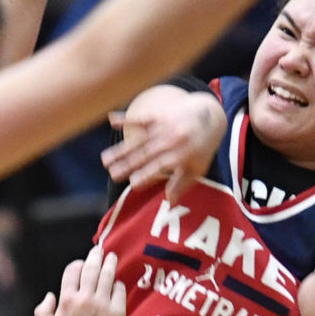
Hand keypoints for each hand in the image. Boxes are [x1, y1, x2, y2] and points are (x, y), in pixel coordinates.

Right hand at [35, 244, 125, 315]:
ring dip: (109, 264)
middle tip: (100, 250)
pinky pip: (119, 291)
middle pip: (91, 268)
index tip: (81, 263)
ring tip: (112, 257)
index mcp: (66, 300)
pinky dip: (118, 284)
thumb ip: (42, 311)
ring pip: (107, 276)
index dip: (77, 264)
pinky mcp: (117, 313)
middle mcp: (85, 298)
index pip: (72, 271)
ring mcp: (103, 304)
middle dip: (96, 256)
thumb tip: (50, 296)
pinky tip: (117, 283)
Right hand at [103, 88, 226, 202]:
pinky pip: (140, 117)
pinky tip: (111, 120)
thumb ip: (183, 183)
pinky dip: (126, 119)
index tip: (133, 184)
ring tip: (105, 159)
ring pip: (138, 140)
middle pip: (146, 154)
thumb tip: (169, 200)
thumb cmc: (201, 147)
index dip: (147, 174)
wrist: (209, 114)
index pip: (160, 166)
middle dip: (128, 164)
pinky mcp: (158, 115)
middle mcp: (171, 140)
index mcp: (181, 154)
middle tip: (112, 174)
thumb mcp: (198, 167)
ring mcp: (163, 126)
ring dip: (121, 149)